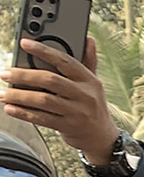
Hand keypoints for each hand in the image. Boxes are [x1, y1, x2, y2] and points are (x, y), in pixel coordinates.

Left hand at [1, 36, 123, 163]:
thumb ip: (88, 61)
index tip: (24, 43)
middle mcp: (85, 95)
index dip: (44, 50)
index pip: (65, 61)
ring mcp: (77, 112)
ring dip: (20, 96)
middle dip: (24, 76)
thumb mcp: (93, 84)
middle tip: (6, 73)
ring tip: (3, 93)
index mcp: (90, 80)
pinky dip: (24, 113)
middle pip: (50, 80)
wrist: (102, 137)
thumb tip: (89, 40)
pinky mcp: (68, 127)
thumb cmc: (93, 106)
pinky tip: (11, 108)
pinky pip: (42, 118)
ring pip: (43, 101)